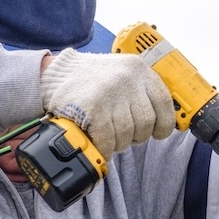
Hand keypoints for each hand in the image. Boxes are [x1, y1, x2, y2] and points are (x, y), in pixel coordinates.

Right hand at [40, 49, 174, 159]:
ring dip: (119, 143)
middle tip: (125, 135)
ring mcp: (110, 92)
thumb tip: (164, 121)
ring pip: (128, 134)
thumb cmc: (92, 79)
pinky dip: (105, 148)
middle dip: (137, 136)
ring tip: (110, 137)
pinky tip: (100, 145)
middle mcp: (127, 78)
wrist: (54, 75)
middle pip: (146, 122)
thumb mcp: (122, 73)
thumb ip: (142, 91)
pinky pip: (108, 140)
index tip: (159, 132)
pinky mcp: (93, 108)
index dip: (165, 123)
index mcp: (138, 69)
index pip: (164, 102)